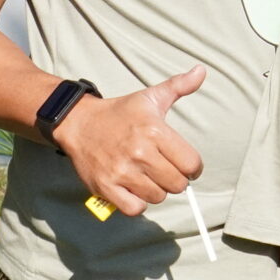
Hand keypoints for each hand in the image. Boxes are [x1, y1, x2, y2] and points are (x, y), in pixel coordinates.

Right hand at [53, 67, 206, 217]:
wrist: (78, 123)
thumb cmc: (119, 113)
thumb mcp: (150, 97)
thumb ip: (179, 86)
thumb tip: (201, 71)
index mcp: (155, 130)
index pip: (191, 164)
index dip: (192, 167)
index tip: (184, 164)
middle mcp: (140, 152)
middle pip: (177, 184)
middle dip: (175, 179)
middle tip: (163, 170)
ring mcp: (122, 172)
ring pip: (158, 197)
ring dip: (156, 190)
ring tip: (147, 177)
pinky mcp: (106, 187)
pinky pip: (134, 209)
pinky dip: (137, 204)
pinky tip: (134, 190)